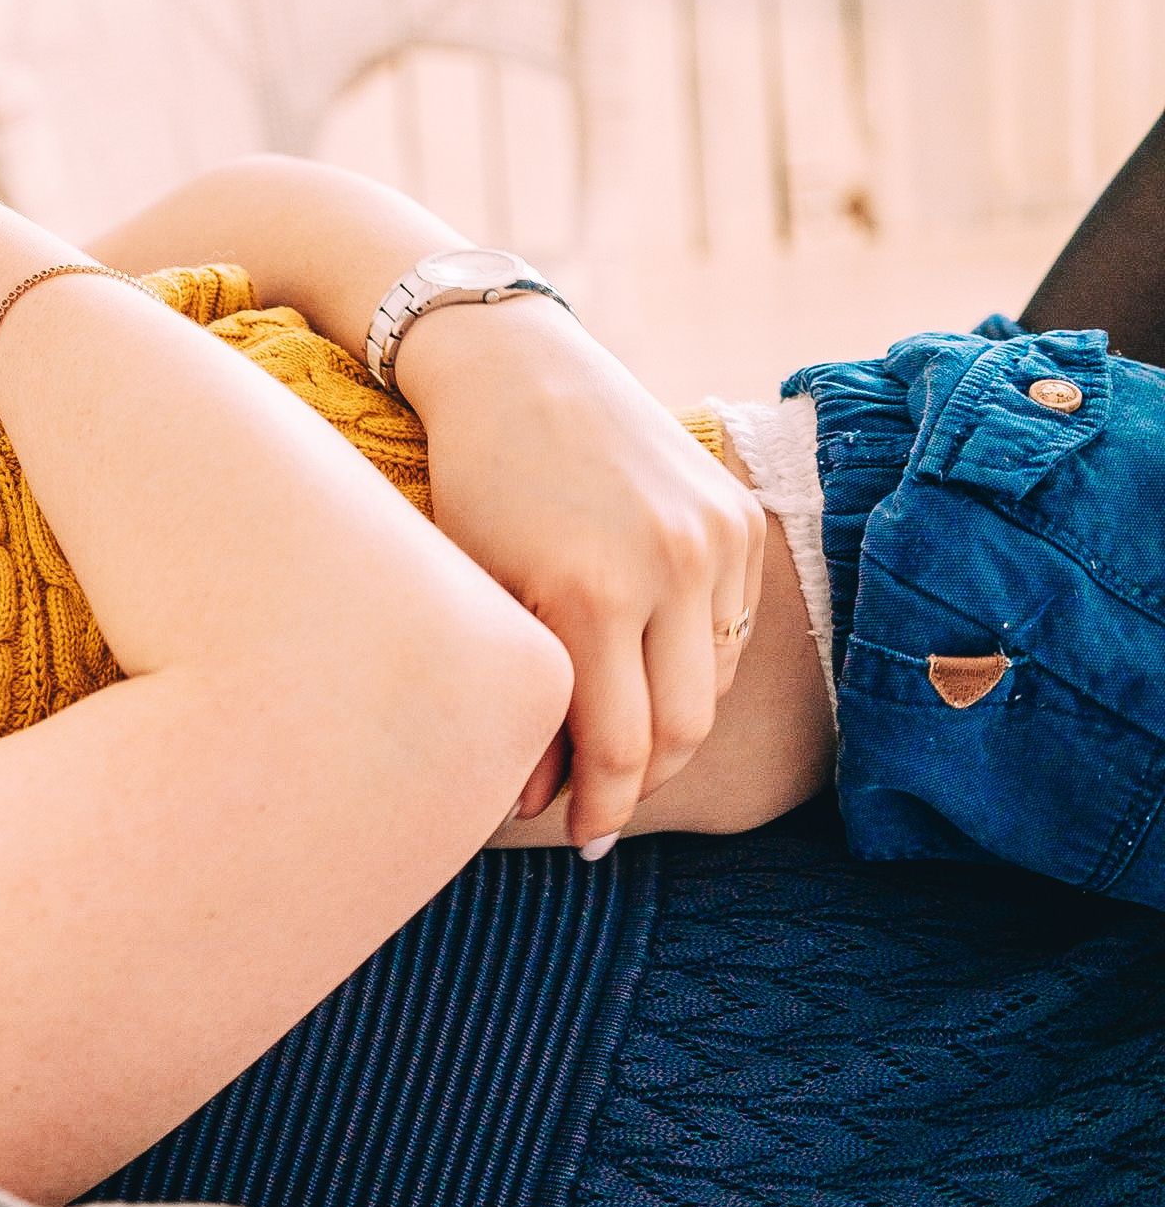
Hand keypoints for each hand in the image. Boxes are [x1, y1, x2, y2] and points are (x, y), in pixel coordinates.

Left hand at [399, 300, 764, 848]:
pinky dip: (693, 662)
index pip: (623, 747)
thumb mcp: (478, 593)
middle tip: (600, 808)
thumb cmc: (470, 484)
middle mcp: (669, 565)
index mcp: (593, 593)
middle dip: (640, 783)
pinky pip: (731, 626)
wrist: (512, 365)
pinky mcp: (737, 516)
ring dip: (669, 724)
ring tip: (615, 738)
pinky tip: (644, 667)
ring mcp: (714, 538)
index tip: (584, 841)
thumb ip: (520, 698)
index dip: (603, 809)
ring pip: (713, 682)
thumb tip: (542, 803)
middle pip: (682, 730)